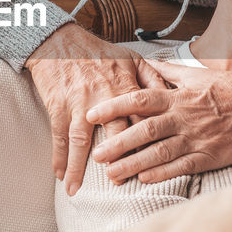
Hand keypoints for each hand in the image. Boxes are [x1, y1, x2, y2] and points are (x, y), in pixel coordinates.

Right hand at [25, 24, 164, 194]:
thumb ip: (154, 79)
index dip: (147, 143)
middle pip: (114, 134)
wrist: (61, 41)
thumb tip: (173, 96)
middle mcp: (104, 98)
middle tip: (119, 181)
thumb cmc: (97, 52)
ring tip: (76, 189)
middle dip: (117, 160)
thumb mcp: (131, 59)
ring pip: (81, 141)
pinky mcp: (59, 105)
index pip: (141, 120)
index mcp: (125, 88)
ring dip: (78, 168)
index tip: (152, 163)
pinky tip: (58, 175)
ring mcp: (79, 104)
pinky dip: (58, 157)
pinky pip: (59, 136)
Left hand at [85, 59, 231, 183]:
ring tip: (111, 174)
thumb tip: (147, 60)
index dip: (113, 106)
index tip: (92, 114)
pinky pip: (181, 167)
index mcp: (179, 96)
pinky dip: (161, 173)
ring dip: (133, 164)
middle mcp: (184, 117)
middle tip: (95, 155)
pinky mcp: (210, 156)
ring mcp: (197, 138)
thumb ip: (169, 70)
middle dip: (117, 143)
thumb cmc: (231, 88)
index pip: (139, 99)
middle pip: (144, 131)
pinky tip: (143, 180)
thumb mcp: (199, 73)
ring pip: (159, 153)